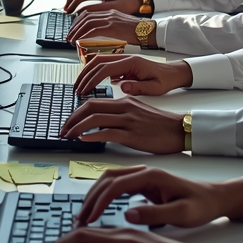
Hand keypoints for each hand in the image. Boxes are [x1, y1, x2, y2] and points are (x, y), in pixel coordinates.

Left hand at [60, 95, 186, 152]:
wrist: (179, 130)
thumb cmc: (160, 124)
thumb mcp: (138, 112)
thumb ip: (121, 113)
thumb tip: (102, 121)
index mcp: (125, 101)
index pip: (93, 102)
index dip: (76, 112)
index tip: (68, 121)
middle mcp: (124, 108)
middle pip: (90, 107)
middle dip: (72, 119)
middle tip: (63, 129)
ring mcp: (128, 121)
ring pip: (95, 119)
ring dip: (77, 128)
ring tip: (68, 136)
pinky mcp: (133, 135)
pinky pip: (108, 133)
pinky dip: (92, 136)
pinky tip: (84, 140)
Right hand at [64, 0, 140, 15]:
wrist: (136, 2)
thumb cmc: (127, 5)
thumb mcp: (114, 8)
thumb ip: (98, 9)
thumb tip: (83, 12)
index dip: (73, 5)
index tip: (67, 14)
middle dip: (70, 1)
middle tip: (64, 11)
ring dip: (72, 0)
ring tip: (68, 10)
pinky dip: (77, 0)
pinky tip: (76, 8)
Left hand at [66, 10, 143, 45]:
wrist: (150, 30)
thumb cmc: (138, 32)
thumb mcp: (122, 25)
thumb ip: (111, 27)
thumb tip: (100, 37)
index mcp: (111, 11)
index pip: (89, 13)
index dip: (78, 21)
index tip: (73, 29)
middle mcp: (109, 13)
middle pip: (85, 16)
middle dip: (74, 27)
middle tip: (69, 36)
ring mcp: (111, 19)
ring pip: (87, 22)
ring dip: (76, 31)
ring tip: (71, 40)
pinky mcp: (112, 27)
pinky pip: (93, 30)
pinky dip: (83, 35)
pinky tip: (79, 41)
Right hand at [71, 54, 191, 96]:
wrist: (173, 73)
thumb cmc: (165, 80)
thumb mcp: (155, 88)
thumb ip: (139, 87)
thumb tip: (122, 86)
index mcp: (132, 62)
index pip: (106, 68)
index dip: (92, 79)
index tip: (84, 90)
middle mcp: (126, 58)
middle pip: (98, 61)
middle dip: (84, 74)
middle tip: (77, 88)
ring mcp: (123, 59)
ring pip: (99, 60)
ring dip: (87, 71)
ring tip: (80, 85)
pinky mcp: (123, 63)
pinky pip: (104, 64)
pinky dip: (94, 71)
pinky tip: (91, 82)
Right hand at [75, 166, 242, 227]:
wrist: (215, 198)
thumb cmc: (202, 205)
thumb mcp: (182, 214)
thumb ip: (155, 214)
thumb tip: (128, 214)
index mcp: (152, 176)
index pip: (116, 184)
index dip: (99, 201)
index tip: (88, 219)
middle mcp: (145, 172)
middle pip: (108, 178)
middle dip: (91, 197)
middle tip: (80, 219)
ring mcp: (144, 177)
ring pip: (110, 180)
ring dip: (94, 195)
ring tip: (84, 216)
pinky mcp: (144, 185)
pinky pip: (117, 186)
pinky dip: (103, 196)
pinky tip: (98, 211)